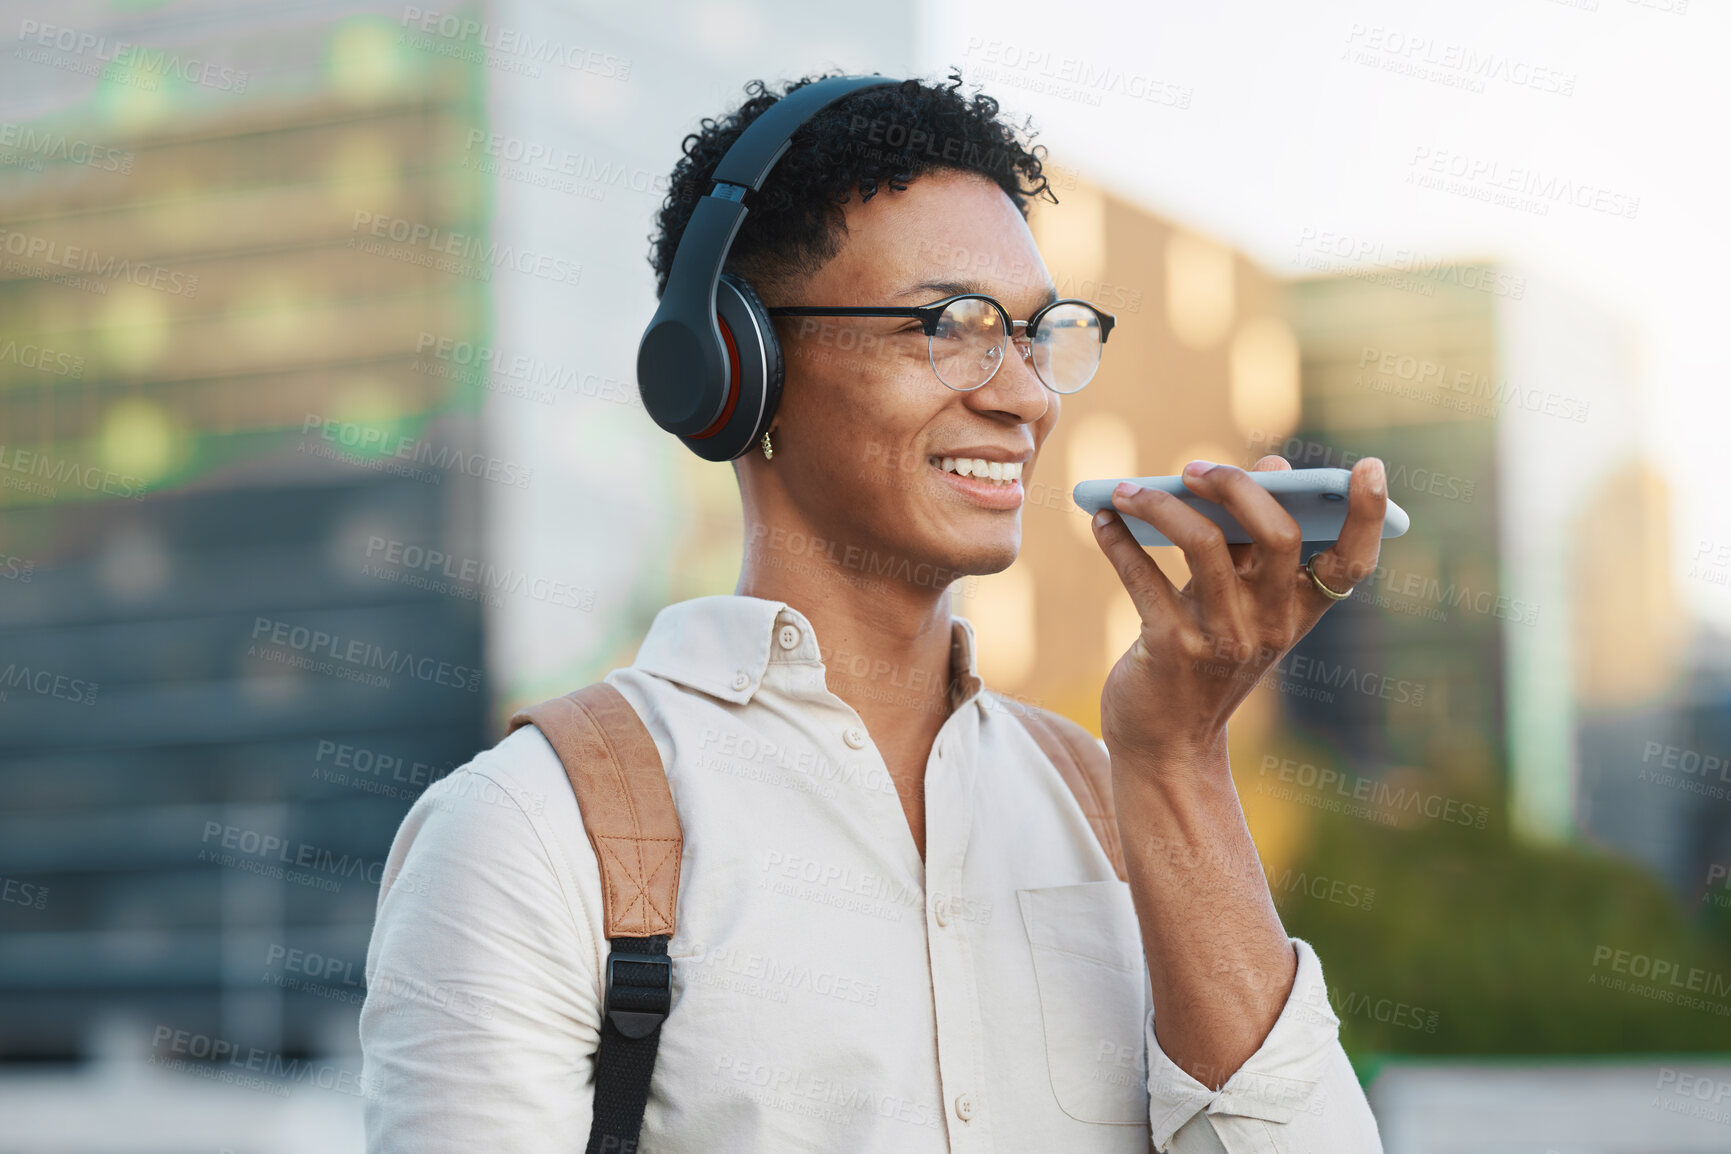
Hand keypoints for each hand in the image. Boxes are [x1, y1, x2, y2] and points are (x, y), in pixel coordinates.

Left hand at [1090, 454, 1387, 766]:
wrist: (1166, 743)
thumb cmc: (1204, 661)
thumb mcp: (1241, 607)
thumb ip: (1255, 543)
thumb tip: (1270, 466)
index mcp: (1301, 612)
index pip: (1352, 564)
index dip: (1367, 515)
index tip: (1369, 466)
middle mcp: (1272, 625)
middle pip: (1278, 537)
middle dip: (1238, 486)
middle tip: (1195, 468)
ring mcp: (1224, 638)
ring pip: (1203, 544)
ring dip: (1160, 505)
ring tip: (1126, 490)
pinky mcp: (1172, 647)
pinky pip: (1143, 576)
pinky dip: (1117, 541)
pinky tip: (1102, 521)